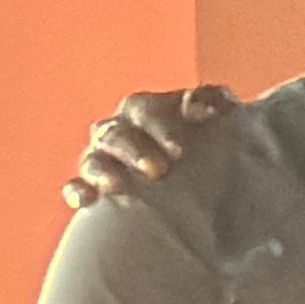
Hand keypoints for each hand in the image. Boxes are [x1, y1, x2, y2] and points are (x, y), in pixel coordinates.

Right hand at [66, 83, 237, 211]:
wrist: (218, 183)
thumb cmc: (220, 143)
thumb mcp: (227, 119)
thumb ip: (215, 102)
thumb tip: (197, 108)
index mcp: (147, 110)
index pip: (143, 109)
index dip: (159, 126)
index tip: (180, 150)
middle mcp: (120, 131)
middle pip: (114, 134)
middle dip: (134, 151)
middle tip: (157, 171)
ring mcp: (104, 159)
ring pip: (92, 159)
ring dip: (102, 171)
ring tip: (116, 186)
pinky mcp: (95, 188)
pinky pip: (77, 187)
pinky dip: (79, 191)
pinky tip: (86, 201)